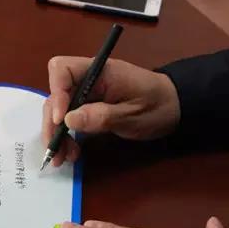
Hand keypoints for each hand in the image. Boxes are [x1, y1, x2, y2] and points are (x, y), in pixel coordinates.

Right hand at [41, 56, 179, 166]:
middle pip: (56, 94)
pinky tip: (72, 153)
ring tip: (63, 158)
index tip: (62, 120)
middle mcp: (89, 80)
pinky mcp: (90, 108)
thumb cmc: (158, 106)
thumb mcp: (132, 114)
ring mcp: (88, 94)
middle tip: (54, 148)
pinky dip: (67, 137)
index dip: (56, 93)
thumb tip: (68, 120)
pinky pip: (70, 120)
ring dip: (57, 134)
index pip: (62, 70)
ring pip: (60, 110)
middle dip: (52, 122)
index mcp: (99, 71)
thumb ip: (101, 116)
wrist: (176, 107)